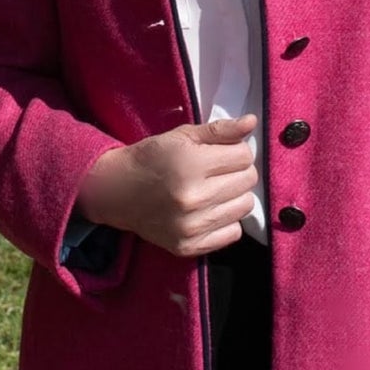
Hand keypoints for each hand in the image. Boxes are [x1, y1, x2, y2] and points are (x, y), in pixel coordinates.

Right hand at [75, 116, 258, 260]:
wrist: (116, 192)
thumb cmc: (151, 158)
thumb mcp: (182, 136)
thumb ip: (220, 130)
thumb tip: (252, 123)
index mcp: (190, 164)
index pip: (244, 156)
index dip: (237, 151)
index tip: (224, 153)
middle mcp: (193, 198)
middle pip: (247, 180)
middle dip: (238, 171)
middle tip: (218, 171)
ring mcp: (191, 226)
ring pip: (245, 207)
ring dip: (235, 196)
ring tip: (215, 190)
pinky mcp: (188, 247)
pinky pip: (233, 233)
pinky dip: (227, 221)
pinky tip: (210, 211)